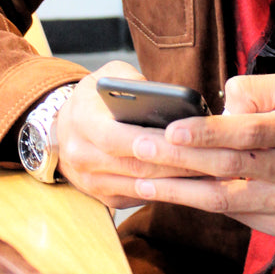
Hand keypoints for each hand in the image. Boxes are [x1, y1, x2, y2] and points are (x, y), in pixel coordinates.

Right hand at [55, 60, 204, 209]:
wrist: (62, 129)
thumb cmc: (94, 98)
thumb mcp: (107, 75)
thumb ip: (134, 81)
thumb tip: (168, 98)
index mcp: (82, 121)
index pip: (117, 138)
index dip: (152, 142)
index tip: (185, 139)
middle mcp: (82, 156)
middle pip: (136, 167)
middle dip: (176, 165)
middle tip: (212, 160)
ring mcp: (92, 182)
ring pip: (141, 187)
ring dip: (178, 183)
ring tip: (212, 174)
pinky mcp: (105, 198)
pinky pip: (140, 198)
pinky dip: (168, 192)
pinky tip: (196, 184)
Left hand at [129, 73, 274, 239]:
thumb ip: (252, 91)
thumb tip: (214, 110)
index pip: (247, 132)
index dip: (207, 132)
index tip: (170, 129)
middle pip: (227, 166)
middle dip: (178, 157)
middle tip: (139, 146)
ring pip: (222, 200)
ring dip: (177, 190)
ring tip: (142, 180)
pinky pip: (231, 215)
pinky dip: (198, 204)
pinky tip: (171, 192)